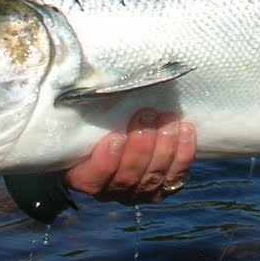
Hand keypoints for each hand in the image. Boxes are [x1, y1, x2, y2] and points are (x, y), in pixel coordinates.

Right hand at [64, 109, 196, 204]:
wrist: (120, 127)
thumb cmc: (95, 118)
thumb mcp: (80, 113)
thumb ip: (79, 103)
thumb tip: (73, 70)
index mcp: (82, 174)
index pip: (92, 179)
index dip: (105, 163)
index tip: (115, 137)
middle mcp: (110, 189)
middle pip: (127, 179)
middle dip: (140, 147)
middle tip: (146, 116)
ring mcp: (138, 189)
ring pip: (152, 178)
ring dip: (164, 148)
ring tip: (168, 120)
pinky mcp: (164, 184)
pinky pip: (176, 177)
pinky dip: (183, 154)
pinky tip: (186, 130)